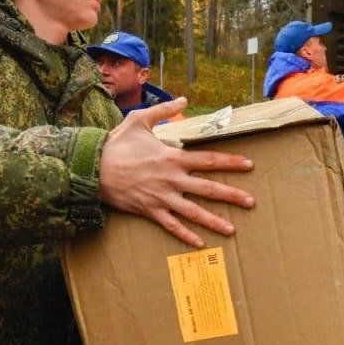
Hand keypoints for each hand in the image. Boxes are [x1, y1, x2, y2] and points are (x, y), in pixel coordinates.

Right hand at [99, 97, 254, 248]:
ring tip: (232, 230)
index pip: (208, 160)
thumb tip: (184, 100)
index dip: (231, 162)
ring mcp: (161, 197)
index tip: (249, 165)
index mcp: (172, 157)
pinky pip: (171, 226)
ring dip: (214, 221)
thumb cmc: (116, 144)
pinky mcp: (149, 211)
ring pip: (193, 212)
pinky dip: (186, 235)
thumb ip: (164, 110)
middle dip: (231, 196)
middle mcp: (171, 179)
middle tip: (251, 202)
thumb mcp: (139, 120)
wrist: (92, 168)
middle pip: (207, 189)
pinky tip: (200, 244)